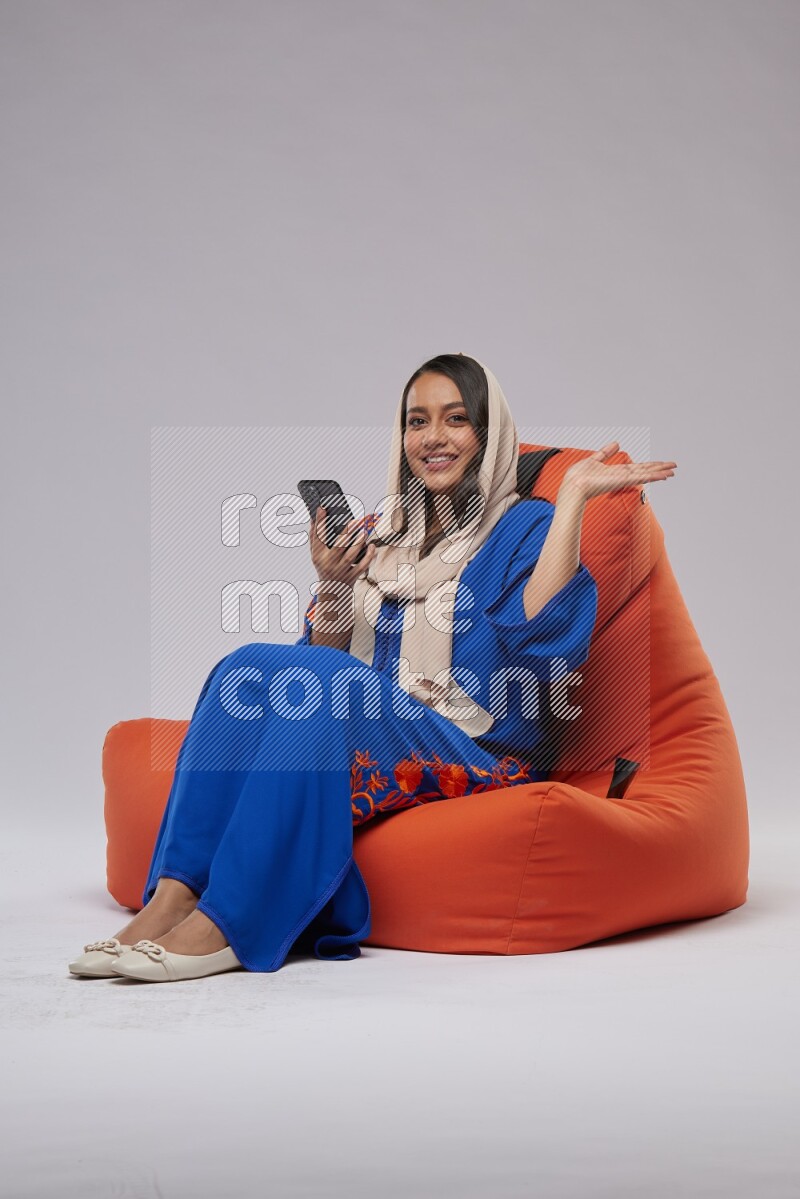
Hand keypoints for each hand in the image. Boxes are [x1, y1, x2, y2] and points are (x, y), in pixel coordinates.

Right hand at [309, 506, 376, 587]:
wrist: (331, 592)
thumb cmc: (324, 567)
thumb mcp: (315, 554)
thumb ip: (314, 537)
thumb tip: (313, 517)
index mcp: (318, 556)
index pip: (317, 537)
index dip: (319, 522)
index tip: (322, 507)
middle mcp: (328, 564)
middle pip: (337, 547)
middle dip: (346, 534)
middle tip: (354, 520)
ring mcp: (341, 571)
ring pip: (350, 557)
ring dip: (358, 544)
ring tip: (364, 531)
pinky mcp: (352, 577)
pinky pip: (362, 566)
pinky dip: (368, 556)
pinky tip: (372, 545)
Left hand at [561, 442, 676, 502]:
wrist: (573, 486)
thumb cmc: (578, 477)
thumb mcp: (594, 459)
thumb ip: (606, 452)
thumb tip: (616, 443)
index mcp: (616, 472)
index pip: (637, 467)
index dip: (649, 465)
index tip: (661, 464)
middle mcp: (622, 476)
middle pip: (645, 470)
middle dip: (659, 469)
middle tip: (674, 468)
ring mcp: (622, 479)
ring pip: (645, 474)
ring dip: (660, 473)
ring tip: (673, 472)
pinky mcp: (622, 480)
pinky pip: (640, 478)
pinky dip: (652, 477)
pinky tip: (662, 476)